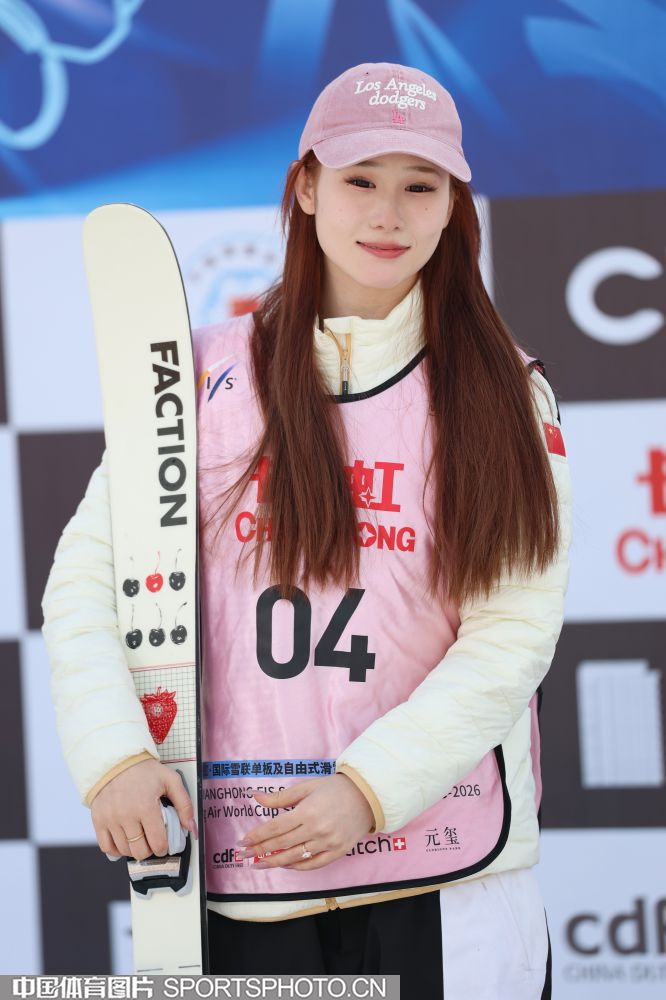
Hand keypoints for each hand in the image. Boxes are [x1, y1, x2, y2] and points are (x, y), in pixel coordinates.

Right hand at [90, 759, 196, 860]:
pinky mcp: (98, 820)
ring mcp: (110, 819)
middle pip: (140, 852)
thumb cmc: (145, 771)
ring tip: (140, 838)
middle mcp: (126, 815)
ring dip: (134, 849)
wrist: (117, 761)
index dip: (163, 847)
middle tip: (151, 840)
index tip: (164, 843)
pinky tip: (125, 841)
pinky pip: (107, 847)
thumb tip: (192, 828)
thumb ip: (184, 805)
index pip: (157, 843)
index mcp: (146, 806)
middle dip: (149, 850)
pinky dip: (117, 850)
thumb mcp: (171, 781)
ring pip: (124, 851)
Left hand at [237, 773, 374, 870]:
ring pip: (294, 857)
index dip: (257, 836)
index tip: (242, 842)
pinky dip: (296, 867)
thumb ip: (281, 797)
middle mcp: (316, 829)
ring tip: (258, 865)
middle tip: (242, 856)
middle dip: (259, 851)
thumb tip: (256, 797)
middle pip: (281, 844)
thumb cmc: (335, 788)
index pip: (275, 828)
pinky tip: (284, 864)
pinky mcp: (337, 851)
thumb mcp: (307, 787)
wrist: (367, 795)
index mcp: (307, 811)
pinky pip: (313, 864)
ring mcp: (327, 842)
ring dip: (273, 862)